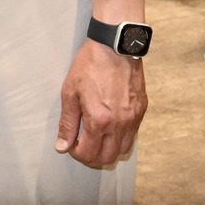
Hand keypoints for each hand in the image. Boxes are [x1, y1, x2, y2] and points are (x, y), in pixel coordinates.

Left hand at [56, 41, 146, 166]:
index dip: (76, 153)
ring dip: (108, 150)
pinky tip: (110, 127)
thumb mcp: (70, 93)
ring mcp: (133, 118)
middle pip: (107, 158)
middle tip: (83, 146)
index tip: (71, 145)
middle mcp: (119, 123)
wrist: (115, 46)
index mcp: (99, 120)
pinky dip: (120, 138)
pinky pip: (132, 135)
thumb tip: (62, 146)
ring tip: (97, 139)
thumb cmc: (91, 65)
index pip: (88, 154)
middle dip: (92, 157)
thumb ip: (67, 123)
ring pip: (123, 150)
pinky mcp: (141, 110)